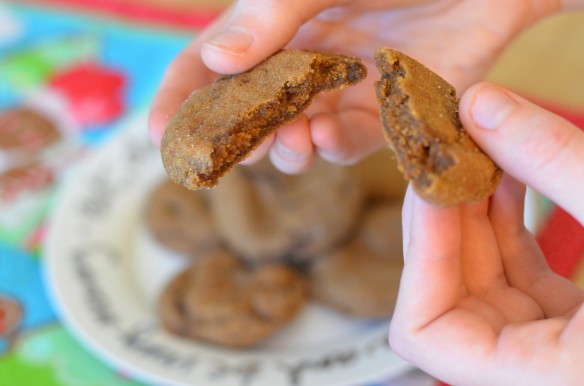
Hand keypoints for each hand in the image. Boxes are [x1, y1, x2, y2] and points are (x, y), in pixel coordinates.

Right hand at [149, 0, 564, 173]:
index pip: (211, 64)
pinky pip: (352, 141)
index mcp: (275, 25)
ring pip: (298, 135)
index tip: (159, 134)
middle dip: (235, 137)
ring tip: (287, 145)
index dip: (181, 98)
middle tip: (224, 153)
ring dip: (286, 148)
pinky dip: (336, 146)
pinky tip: (327, 138)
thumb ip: (270, 15)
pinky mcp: (386, 111)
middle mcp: (303, 62)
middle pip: (251, 111)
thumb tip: (215, 58)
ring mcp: (343, 90)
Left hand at [389, 83, 583, 384]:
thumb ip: (558, 164)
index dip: (422, 257)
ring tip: (477, 151)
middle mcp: (536, 373)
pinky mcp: (567, 325)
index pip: (426, 336)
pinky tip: (506, 177)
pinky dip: (505, 226)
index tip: (433, 186)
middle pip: (447, 297)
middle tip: (446, 152)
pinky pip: (515, 276)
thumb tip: (481, 103)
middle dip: (445, 219)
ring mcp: (549, 351)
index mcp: (545, 379)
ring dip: (473, 212)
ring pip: (481, 281)